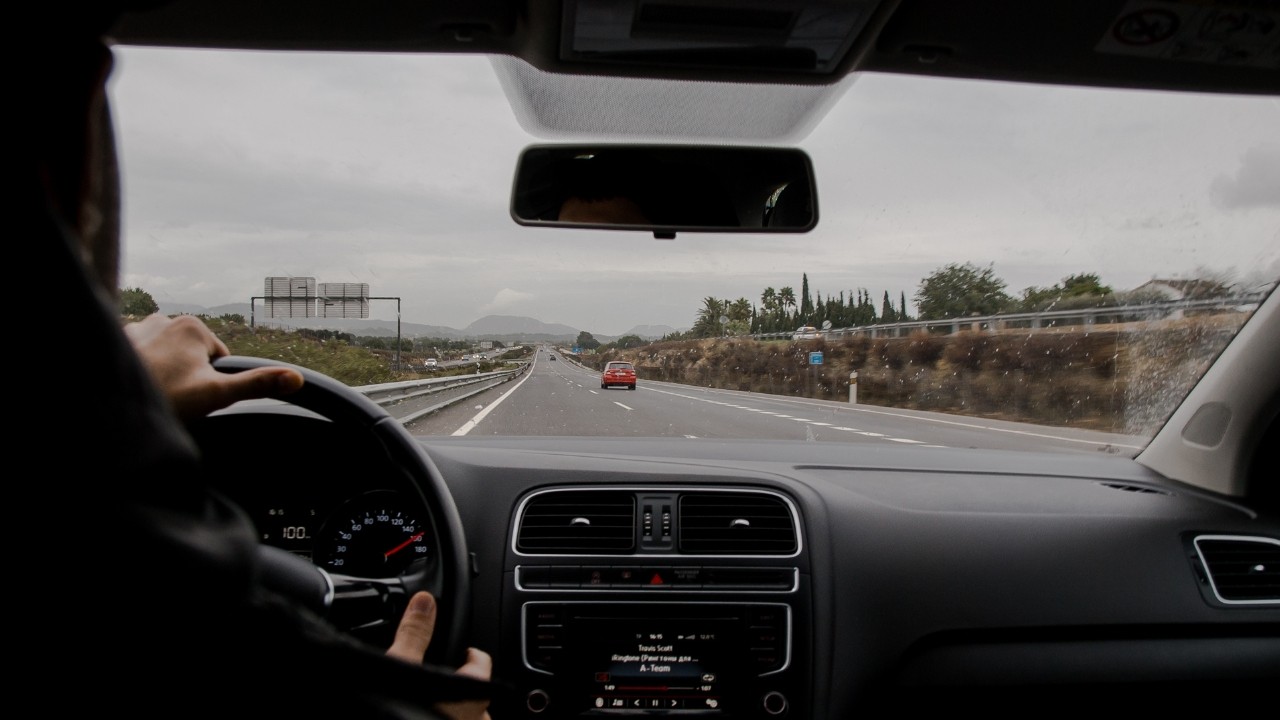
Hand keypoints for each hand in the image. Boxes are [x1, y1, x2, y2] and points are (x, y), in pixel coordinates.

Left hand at [124, 313, 303, 420]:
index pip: (218, 359)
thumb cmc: (162, 399)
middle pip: (190, 358)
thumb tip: (296, 379)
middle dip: (185, 379)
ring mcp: (135, 329)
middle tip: (171, 400)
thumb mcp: (216, 395)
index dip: (211, 383)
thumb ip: (256, 384)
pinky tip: (134, 391)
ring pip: (164, 359)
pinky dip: (139, 374)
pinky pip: (138, 360)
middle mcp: (163, 319)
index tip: (193, 397)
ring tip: (152, 396)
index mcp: (193, 327)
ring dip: (161, 377)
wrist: (107, 409)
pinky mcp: (113, 343)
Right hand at [387, 591, 492, 719]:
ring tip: (436, 705)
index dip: (470, 655)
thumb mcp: (402, 670)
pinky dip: (452, 719)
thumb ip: (415, 635)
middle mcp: (477, 719)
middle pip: (480, 696)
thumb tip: (424, 603)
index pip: (481, 664)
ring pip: (475, 719)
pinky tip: (424, 716)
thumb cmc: (398, 714)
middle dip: (464, 690)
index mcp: (470, 693)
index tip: (463, 652)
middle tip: (442, 684)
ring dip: (460, 713)